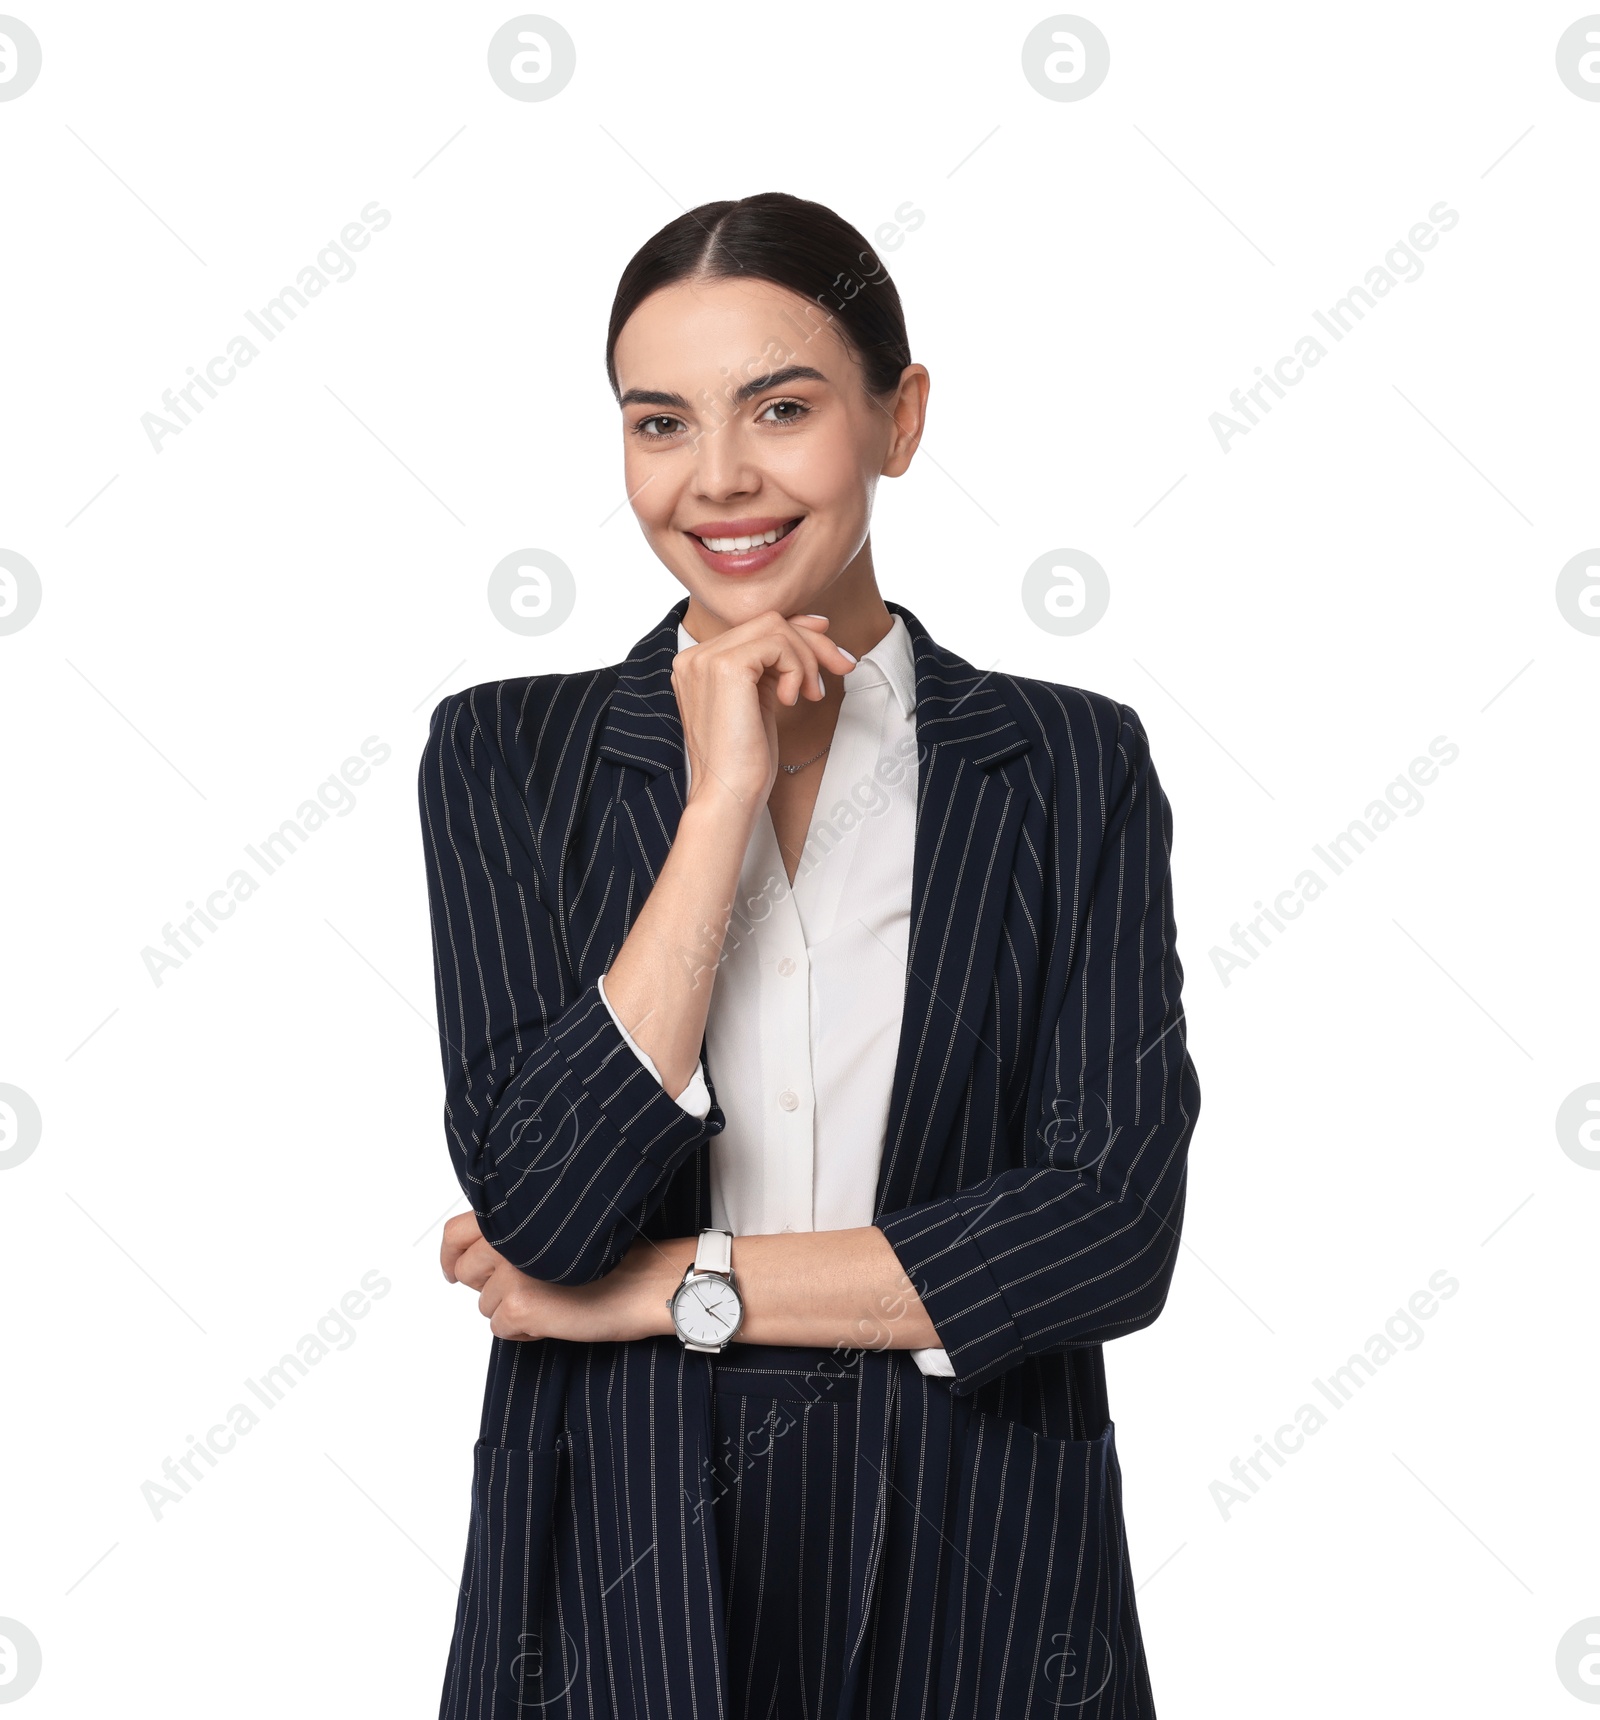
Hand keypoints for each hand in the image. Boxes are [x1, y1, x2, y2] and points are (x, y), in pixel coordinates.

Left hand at [440, 1211, 690, 1342]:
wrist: (648, 1281)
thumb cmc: (618, 1255)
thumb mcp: (559, 1231)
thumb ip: (520, 1233)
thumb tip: (486, 1256)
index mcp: (517, 1214)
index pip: (455, 1232)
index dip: (451, 1255)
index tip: (454, 1269)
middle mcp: (507, 1240)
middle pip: (466, 1272)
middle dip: (488, 1286)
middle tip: (521, 1291)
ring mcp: (511, 1274)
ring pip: (485, 1304)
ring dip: (511, 1309)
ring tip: (551, 1301)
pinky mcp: (521, 1307)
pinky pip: (501, 1329)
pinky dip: (524, 1331)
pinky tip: (553, 1320)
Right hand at [672, 610, 856, 813]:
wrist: (730, 796)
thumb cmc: (745, 761)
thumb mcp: (762, 700)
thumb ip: (775, 664)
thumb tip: (813, 625)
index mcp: (699, 663)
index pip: (755, 628)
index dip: (798, 631)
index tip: (828, 652)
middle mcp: (695, 656)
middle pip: (768, 621)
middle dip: (813, 643)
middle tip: (843, 668)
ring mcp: (706, 659)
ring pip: (776, 628)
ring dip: (807, 659)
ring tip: (813, 695)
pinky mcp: (725, 666)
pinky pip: (778, 644)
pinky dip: (797, 668)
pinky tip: (794, 700)